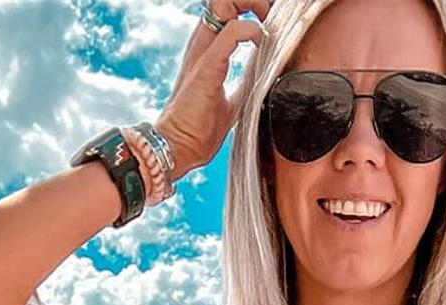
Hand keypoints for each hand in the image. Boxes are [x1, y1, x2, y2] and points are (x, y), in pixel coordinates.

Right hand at [156, 1, 269, 178]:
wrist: (177, 149)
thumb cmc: (197, 132)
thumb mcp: (231, 104)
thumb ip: (244, 87)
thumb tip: (262, 81)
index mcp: (206, 51)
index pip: (226, 12)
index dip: (248, 9)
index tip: (268, 27)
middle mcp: (201, 45)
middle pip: (223, 2)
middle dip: (251, 3)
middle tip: (269, 17)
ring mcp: (202, 53)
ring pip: (224, 4)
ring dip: (250, 7)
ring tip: (266, 23)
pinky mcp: (207, 66)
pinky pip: (232, 30)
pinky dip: (251, 30)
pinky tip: (260, 41)